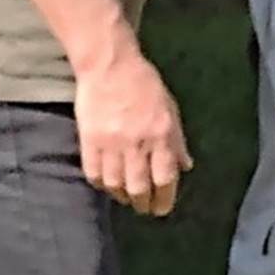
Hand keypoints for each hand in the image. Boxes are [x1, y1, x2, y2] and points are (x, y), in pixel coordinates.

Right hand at [75, 45, 192, 215]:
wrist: (109, 65)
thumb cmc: (144, 85)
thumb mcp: (170, 109)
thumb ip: (177, 141)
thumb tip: (186, 167)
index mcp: (160, 134)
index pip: (165, 178)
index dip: (164, 199)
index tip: (162, 208)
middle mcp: (136, 142)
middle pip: (139, 187)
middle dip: (144, 203)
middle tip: (145, 208)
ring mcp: (110, 142)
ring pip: (115, 184)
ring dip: (123, 197)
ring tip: (127, 198)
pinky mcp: (89, 139)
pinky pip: (94, 172)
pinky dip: (101, 184)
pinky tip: (108, 185)